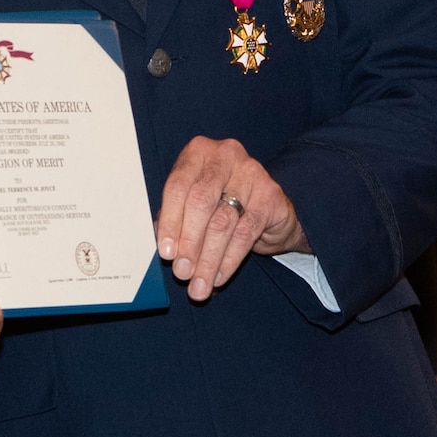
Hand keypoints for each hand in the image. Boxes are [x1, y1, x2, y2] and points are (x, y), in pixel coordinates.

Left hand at [156, 136, 310, 302]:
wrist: (269, 206)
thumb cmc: (221, 201)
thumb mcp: (193, 202)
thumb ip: (177, 217)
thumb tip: (166, 249)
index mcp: (197, 152)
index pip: (177, 187)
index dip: (170, 222)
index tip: (166, 252)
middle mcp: (225, 156)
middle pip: (200, 202)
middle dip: (189, 243)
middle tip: (182, 272)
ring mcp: (251, 173)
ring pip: (223, 222)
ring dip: (208, 259)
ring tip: (199, 284)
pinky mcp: (271, 196)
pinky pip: (246, 234)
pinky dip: (229, 260)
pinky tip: (219, 276)